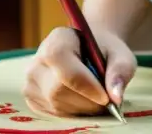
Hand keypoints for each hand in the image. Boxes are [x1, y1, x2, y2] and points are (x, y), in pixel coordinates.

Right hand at [22, 26, 136, 117]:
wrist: (89, 49)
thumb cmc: (104, 51)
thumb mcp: (120, 54)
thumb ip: (120, 71)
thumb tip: (116, 97)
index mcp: (58, 39)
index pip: (65, 68)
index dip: (86, 86)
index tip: (106, 98)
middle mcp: (38, 59)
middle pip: (58, 91)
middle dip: (86, 102)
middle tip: (106, 102)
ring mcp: (31, 80)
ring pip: (55, 105)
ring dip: (81, 109)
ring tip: (96, 99)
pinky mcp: (31, 97)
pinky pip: (52, 112)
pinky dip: (72, 112)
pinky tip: (82, 101)